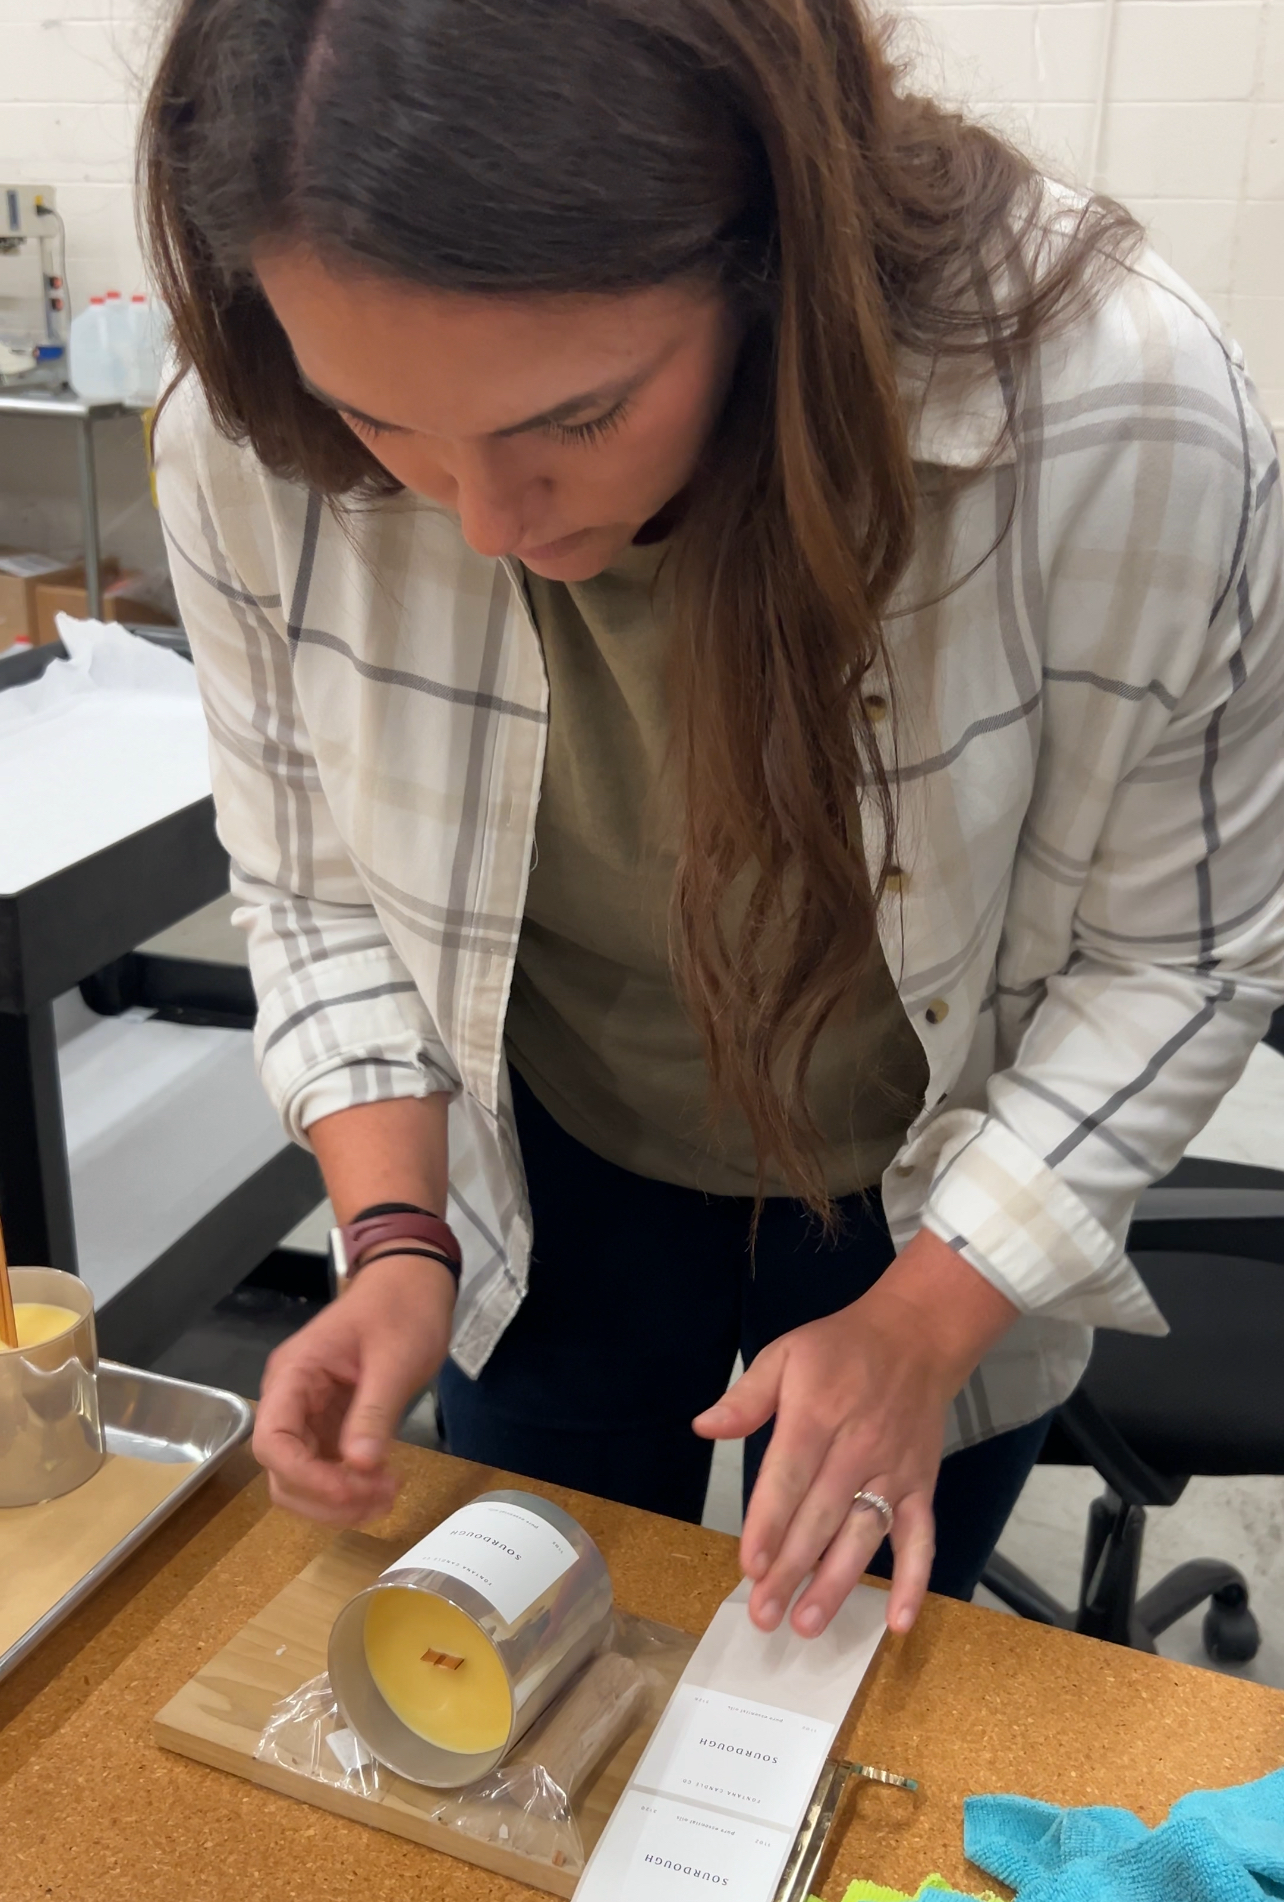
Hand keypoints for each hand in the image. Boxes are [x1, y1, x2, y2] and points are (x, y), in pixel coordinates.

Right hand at [253, 1253, 454, 1524]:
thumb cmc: (402, 1309)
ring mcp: (310, 1414)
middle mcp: (292, 1399)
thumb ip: (374, 1411)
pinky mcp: (332, 1424)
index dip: (305, 1477)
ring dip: (338, 1500)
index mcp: (294, 1374)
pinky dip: (350, 1487)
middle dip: (325, 1496)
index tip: (352, 1490)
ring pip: (302, 1478)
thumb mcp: (395, 1358)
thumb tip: (361, 1466)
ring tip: (387, 1494)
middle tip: (380, 1497)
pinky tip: (383, 1484)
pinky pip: (326, 1469)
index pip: (272, 1441)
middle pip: (282, 1471)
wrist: (413, 1283)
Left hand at [693, 1230, 1017, 1638]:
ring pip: (864, 1534)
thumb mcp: (785, 1354)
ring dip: (838, 1583)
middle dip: (792, 1570)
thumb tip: (704, 1427)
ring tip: (808, 1624)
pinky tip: (899, 1622)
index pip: (789, 1476)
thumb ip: (746, 1396)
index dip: (769, 1523)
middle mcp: (858, 1447)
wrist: (916, 1336)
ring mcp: (894, 1471)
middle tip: (764, 1616)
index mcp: (818, 1414)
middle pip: (821, 1517)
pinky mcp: (921, 1485)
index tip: (751, 1566)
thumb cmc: (840, 1349)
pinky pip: (922, 1537)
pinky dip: (915, 1579)